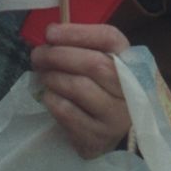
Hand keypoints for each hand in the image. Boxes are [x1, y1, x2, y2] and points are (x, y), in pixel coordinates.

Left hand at [32, 22, 129, 158]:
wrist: (115, 135)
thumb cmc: (104, 92)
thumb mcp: (104, 66)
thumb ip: (83, 48)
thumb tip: (51, 36)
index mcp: (133, 63)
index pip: (109, 39)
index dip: (78, 33)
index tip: (50, 32)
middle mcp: (131, 89)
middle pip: (93, 64)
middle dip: (58, 56)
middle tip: (38, 55)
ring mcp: (116, 116)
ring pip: (79, 87)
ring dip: (53, 78)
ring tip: (43, 76)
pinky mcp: (98, 137)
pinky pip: (67, 112)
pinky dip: (52, 100)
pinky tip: (50, 97)